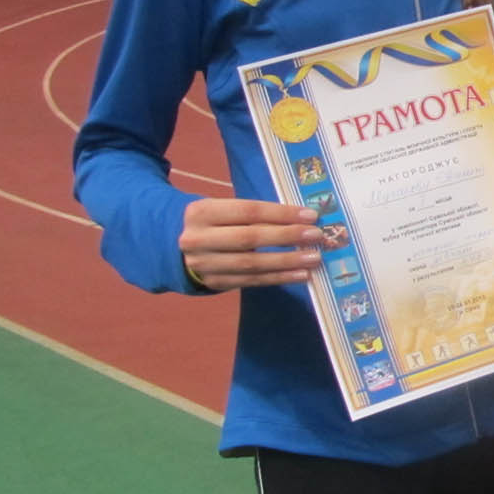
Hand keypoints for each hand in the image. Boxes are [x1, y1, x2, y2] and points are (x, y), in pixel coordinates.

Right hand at [179, 198, 322, 289]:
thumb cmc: (215, 223)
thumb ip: (256, 214)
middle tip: (316, 236)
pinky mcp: (214, 282)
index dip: (281, 214)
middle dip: (287, 237)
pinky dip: (279, 278)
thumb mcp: (224, 211)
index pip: (249, 211)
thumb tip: (303, 219)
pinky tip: (301, 274)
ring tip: (314, 258)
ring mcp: (204, 264)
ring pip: (251, 264)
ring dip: (287, 262)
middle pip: (250, 238)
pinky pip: (252, 280)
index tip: (311, 216)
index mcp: (202, 212)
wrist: (177, 248)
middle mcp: (198, 238)